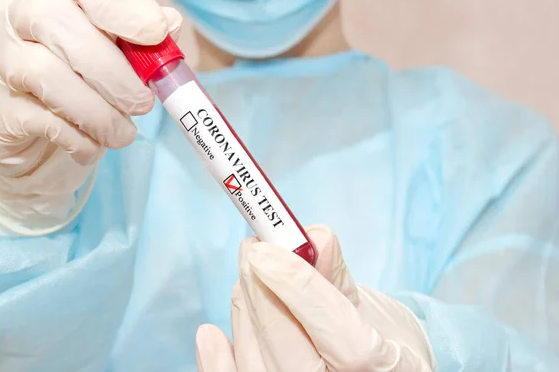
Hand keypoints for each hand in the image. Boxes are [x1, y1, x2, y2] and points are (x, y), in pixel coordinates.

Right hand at [0, 0, 181, 234]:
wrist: (28, 125)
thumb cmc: (79, 73)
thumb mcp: (112, 46)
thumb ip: (141, 35)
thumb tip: (171, 24)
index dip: (121, 2)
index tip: (157, 32)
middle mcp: (14, 11)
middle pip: (55, 19)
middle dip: (112, 68)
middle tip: (144, 103)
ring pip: (45, 73)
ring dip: (99, 112)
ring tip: (124, 134)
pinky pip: (39, 119)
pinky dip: (78, 137)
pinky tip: (95, 145)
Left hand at [195, 226, 434, 371]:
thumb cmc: (383, 344)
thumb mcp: (375, 310)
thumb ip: (337, 276)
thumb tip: (314, 236)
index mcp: (380, 365)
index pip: (335, 329)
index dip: (297, 286)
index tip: (266, 251)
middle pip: (287, 348)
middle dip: (261, 289)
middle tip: (252, 248)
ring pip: (257, 363)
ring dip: (244, 310)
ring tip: (247, 273)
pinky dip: (218, 362)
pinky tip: (210, 334)